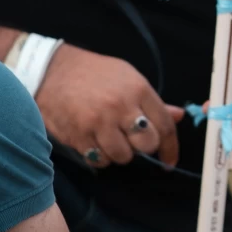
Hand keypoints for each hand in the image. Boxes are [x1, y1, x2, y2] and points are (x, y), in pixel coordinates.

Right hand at [37, 46, 181, 168]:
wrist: (52, 71)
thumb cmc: (95, 74)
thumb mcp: (128, 78)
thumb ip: (153, 102)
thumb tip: (180, 115)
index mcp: (139, 89)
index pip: (165, 126)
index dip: (170, 148)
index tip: (169, 161)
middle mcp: (122, 107)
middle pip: (147, 145)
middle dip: (142, 148)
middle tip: (131, 139)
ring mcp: (99, 123)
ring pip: (123, 157)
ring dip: (119, 153)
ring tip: (109, 138)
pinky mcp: (79, 136)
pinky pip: (99, 161)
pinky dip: (99, 157)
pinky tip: (94, 142)